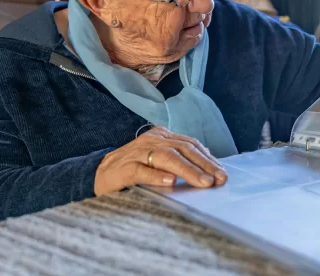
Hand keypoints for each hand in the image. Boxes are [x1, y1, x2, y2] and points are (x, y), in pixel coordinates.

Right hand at [94, 126, 227, 195]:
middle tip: (219, 178)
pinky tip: (171, 181)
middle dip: (204, 164)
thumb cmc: (132, 169)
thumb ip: (178, 160)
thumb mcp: (157, 160)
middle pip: (182, 149)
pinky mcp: (124, 168)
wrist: (97, 174)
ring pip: (167, 157)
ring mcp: (137, 153)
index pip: (190, 144)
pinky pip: (142, 170)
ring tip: (203, 182)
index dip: (208, 158)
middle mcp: (151, 140)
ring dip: (188, 170)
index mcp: (161, 136)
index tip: (222, 172)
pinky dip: (157, 176)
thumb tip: (207, 168)